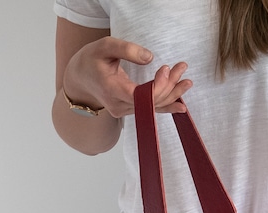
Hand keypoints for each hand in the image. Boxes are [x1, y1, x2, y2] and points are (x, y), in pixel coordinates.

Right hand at [63, 36, 192, 117]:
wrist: (80, 79)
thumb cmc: (92, 60)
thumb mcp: (105, 46)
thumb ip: (126, 49)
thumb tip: (149, 57)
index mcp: (111, 89)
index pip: (140, 95)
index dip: (157, 86)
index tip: (167, 69)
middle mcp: (119, 105)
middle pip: (151, 100)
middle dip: (169, 85)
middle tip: (182, 68)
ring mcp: (125, 111)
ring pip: (153, 106)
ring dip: (172, 93)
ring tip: (187, 82)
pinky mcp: (131, 110)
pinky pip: (151, 109)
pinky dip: (167, 105)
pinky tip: (181, 106)